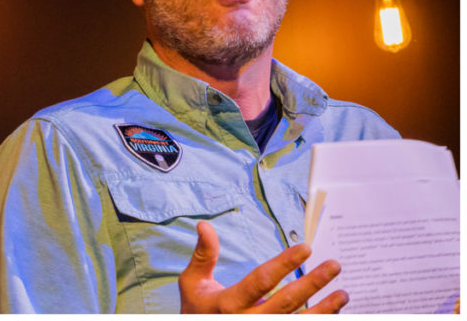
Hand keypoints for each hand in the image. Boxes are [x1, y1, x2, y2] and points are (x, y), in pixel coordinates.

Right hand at [178, 221, 347, 313]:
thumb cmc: (196, 310)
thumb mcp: (193, 283)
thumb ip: (203, 255)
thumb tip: (204, 224)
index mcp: (229, 303)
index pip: (261, 280)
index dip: (284, 263)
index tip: (305, 247)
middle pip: (286, 302)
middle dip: (313, 283)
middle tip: (334, 266)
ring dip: (324, 310)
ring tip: (343, 294)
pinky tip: (334, 313)